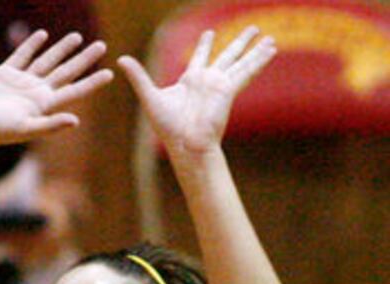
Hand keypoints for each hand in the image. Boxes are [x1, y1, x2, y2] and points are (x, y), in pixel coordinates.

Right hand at [0, 30, 112, 147]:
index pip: (74, 91)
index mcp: (44, 105)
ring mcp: (21, 82)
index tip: (110, 73)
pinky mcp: (4, 74)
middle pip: (66, 72)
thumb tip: (75, 121)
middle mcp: (36, 92)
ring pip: (47, 61)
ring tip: (77, 36)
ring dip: (61, 49)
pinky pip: (22, 56)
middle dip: (83, 59)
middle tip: (101, 45)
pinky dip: (31, 45)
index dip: (92, 82)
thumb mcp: (26, 129)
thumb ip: (51, 125)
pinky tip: (42, 36)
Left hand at [119, 27, 276, 155]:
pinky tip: (271, 50)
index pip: (201, 57)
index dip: (206, 45)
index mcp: (192, 81)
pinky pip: (246, 71)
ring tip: (271, 39)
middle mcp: (209, 81)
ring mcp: (221, 85)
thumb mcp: (150, 96)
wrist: (186, 145)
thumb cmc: (168, 128)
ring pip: (241, 62)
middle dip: (239, 42)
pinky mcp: (228, 90)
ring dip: (256, 50)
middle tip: (252, 29)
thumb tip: (120, 59)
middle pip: (228, 55)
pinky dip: (259, 60)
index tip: (210, 34)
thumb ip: (138, 77)